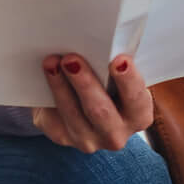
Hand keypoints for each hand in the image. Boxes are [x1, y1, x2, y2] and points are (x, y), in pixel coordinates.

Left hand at [32, 54, 154, 152]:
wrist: (83, 104)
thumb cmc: (109, 83)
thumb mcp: (119, 76)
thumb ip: (116, 66)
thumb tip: (101, 43)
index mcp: (138, 116)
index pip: (137, 100)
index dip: (129, 80)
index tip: (119, 60)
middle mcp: (115, 134)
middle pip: (101, 111)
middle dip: (85, 83)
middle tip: (71, 59)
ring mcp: (88, 140)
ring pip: (72, 114)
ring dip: (60, 86)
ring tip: (51, 62)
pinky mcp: (62, 137)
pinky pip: (53, 118)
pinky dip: (49, 93)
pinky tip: (45, 75)